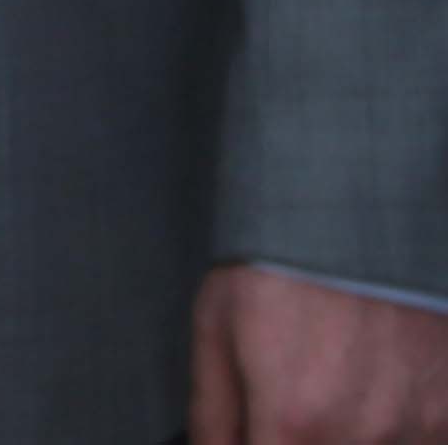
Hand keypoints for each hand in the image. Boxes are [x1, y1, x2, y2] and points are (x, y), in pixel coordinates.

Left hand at [199, 263, 447, 444]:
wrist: (361, 211)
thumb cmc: (283, 261)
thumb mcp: (216, 329)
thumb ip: (213, 414)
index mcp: (295, 420)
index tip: (260, 427)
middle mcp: (363, 435)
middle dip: (300, 434)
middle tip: (298, 390)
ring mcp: (417, 427)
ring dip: (350, 432)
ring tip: (336, 376)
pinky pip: (419, 438)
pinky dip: (395, 424)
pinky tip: (376, 380)